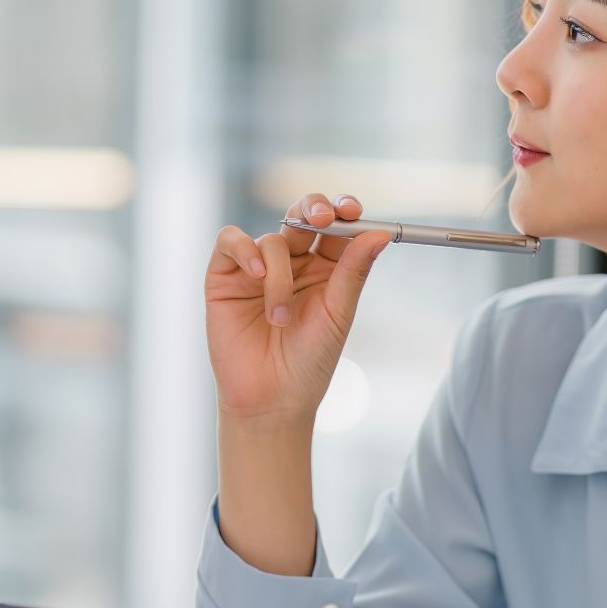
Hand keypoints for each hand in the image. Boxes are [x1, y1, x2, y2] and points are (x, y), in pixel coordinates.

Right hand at [205, 193, 391, 427]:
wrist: (271, 399)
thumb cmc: (309, 362)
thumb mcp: (338, 313)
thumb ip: (353, 270)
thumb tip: (381, 234)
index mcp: (326, 269)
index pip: (336, 225)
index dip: (344, 210)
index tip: (352, 210)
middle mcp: (292, 263)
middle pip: (302, 214)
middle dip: (315, 208)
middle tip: (323, 218)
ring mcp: (257, 268)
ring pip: (271, 240)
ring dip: (279, 276)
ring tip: (280, 317)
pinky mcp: (225, 277)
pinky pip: (230, 242)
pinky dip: (244, 250)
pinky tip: (255, 275)